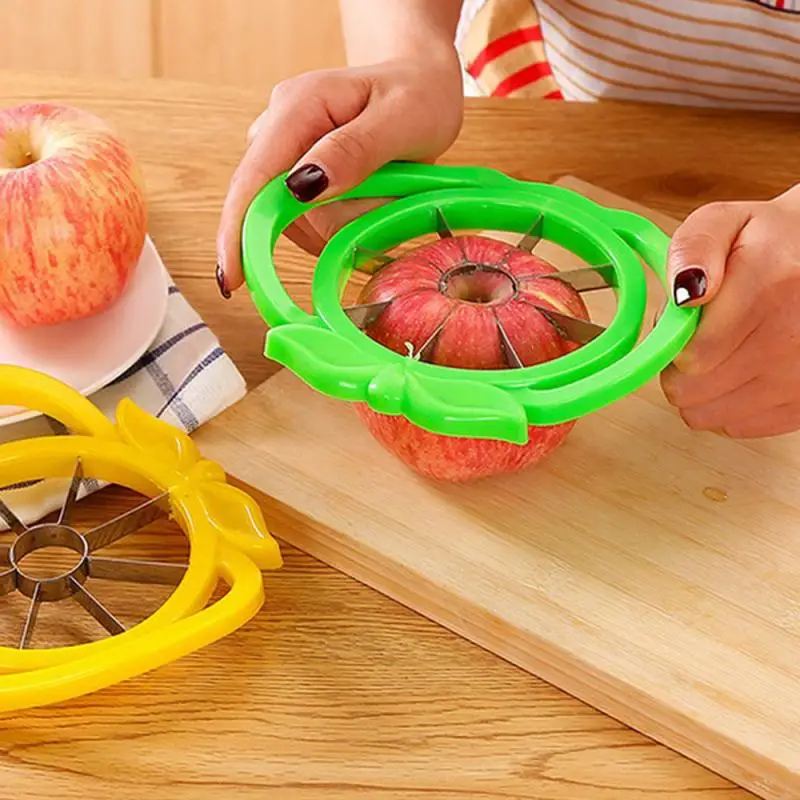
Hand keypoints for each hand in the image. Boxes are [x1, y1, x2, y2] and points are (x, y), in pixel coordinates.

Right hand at [215, 56, 463, 296]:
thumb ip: (354, 150)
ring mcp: (284, 162)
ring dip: (352, 223)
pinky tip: (375, 199)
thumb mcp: (402, 117)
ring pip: (305, 228)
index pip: (253, 179)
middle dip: (340, 221)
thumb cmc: (417, 95)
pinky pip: (317, 228)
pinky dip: (351, 225)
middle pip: (282, 214)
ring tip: (389, 188)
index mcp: (297, 108)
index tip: (233, 279)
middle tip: (393, 194)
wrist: (420, 87)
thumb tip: (301, 187)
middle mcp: (277, 134)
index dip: (239, 231)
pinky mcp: (297, 186)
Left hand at [660, 183, 799, 437]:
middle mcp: (793, 335)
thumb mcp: (723, 222)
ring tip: (720, 354)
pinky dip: (728, 406)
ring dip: (700, 390)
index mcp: (771, 284)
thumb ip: (693, 249)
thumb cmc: (766, 242)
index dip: (671, 342)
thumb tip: (686, 294)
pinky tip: (740, 372)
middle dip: (679, 367)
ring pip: (710, 415)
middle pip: (693, 390)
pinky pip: (739, 427)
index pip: (691, 354)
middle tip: (699, 337)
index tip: (683, 321)